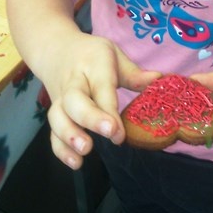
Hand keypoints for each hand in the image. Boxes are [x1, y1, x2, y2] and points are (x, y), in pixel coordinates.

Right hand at [45, 34, 160, 168]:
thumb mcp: (113, 54)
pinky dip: (60, 149)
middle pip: (74, 100)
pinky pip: (52, 132)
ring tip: (85, 151)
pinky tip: (76, 163)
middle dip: (90, 118)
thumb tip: (160, 80)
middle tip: (108, 133)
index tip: (119, 130)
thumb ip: (134, 73)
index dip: (109, 109)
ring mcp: (61, 99)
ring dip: (69, 135)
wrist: (55, 49)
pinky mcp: (55, 113)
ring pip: (58, 116)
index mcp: (93, 65)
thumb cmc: (91, 54)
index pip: (101, 87)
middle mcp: (74, 82)